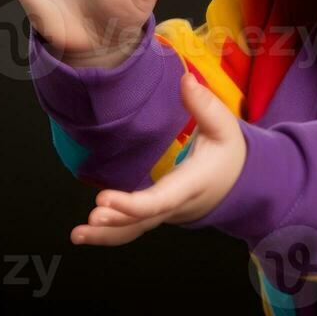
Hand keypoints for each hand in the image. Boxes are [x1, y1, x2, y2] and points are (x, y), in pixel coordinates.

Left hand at [69, 72, 246, 245]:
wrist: (238, 185)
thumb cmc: (229, 154)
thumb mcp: (225, 127)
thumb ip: (205, 105)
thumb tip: (186, 79)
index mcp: (191, 184)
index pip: (161, 199)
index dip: (133, 203)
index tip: (104, 198)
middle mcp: (177, 205)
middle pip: (144, 221)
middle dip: (117, 222)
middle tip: (91, 220)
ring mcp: (166, 214)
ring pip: (135, 231)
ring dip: (106, 235)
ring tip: (78, 235)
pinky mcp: (156, 216)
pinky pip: (133, 228)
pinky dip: (110, 233)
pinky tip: (84, 233)